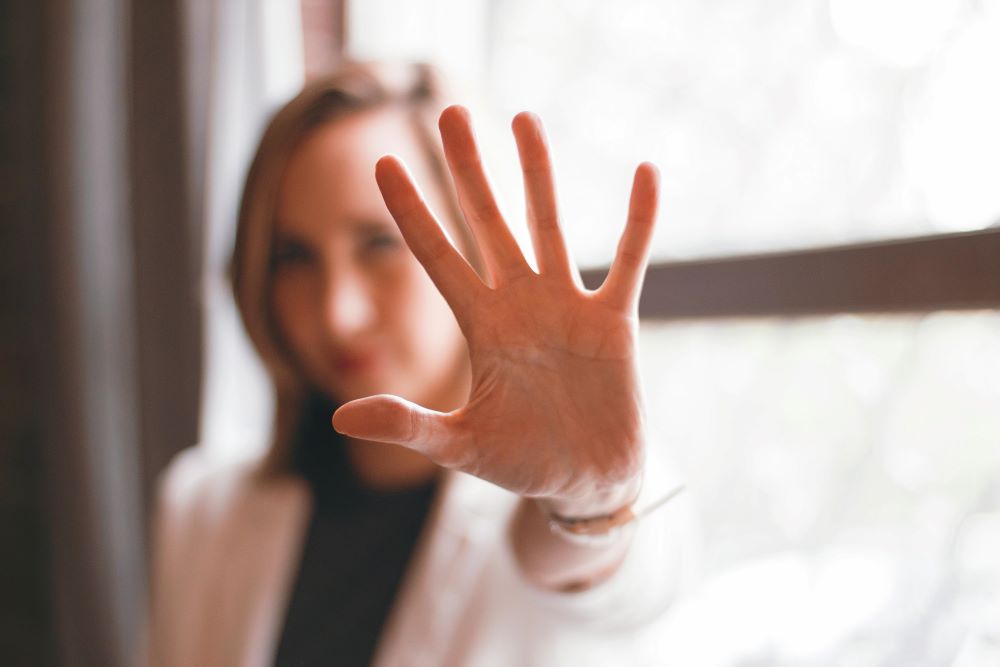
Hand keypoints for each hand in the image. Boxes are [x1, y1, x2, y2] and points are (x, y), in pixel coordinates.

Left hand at [332, 106, 658, 514]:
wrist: (585, 482)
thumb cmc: (522, 463)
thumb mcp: (460, 445)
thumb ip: (408, 424)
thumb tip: (342, 414)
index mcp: (480, 328)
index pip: (435, 257)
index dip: (409, 213)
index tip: (381, 164)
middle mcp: (519, 305)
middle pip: (487, 223)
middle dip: (466, 170)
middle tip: (446, 113)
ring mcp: (567, 307)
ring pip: (550, 225)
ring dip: (539, 173)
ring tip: (525, 118)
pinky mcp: (615, 321)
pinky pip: (629, 260)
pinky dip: (639, 220)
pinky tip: (645, 173)